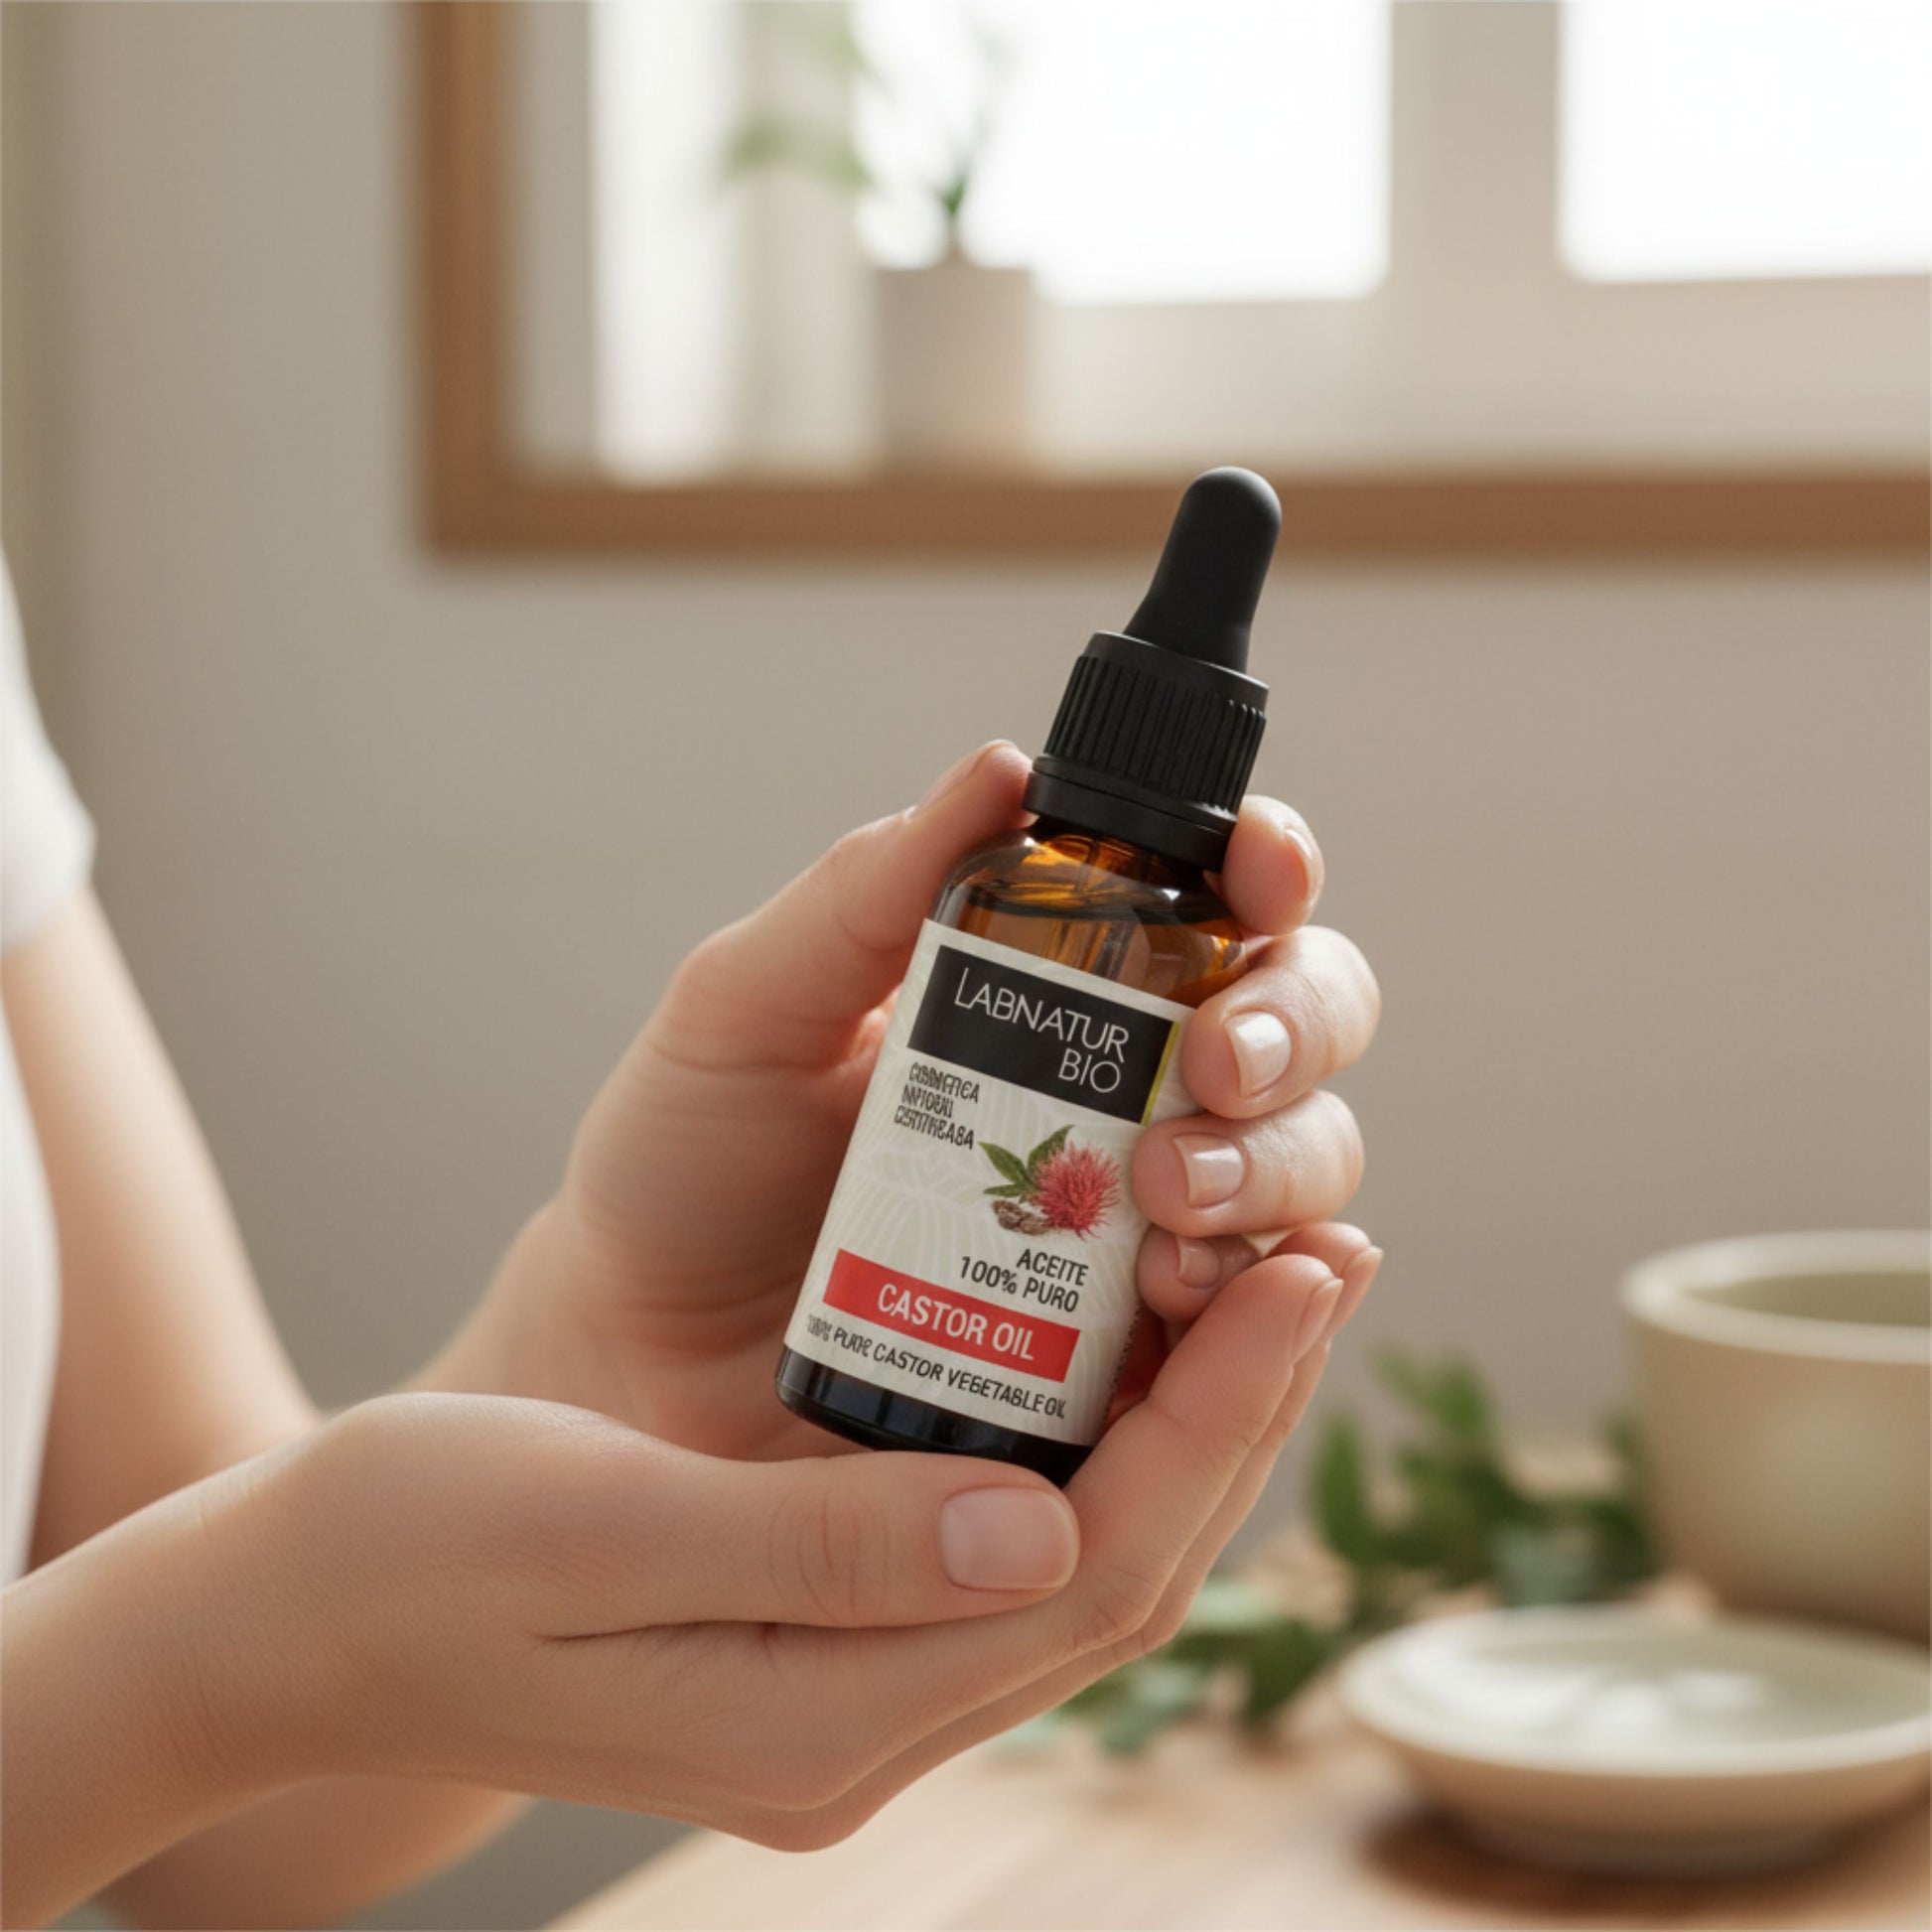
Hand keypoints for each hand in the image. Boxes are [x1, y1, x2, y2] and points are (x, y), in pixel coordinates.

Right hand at [237, 1318, 1343, 1846]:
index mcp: (815, 1717)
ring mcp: (849, 1680)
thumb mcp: (601, 1526)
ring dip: (1182, 1419)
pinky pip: (1008, 1528)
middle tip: (1323, 1253)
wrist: (298, 1611)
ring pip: (1080, 1552)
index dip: (1217, 1426)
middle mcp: (862, 1720)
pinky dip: (1089, 1429)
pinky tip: (1124, 1335)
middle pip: (1116, 1571)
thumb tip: (1043, 1522)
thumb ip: (823, 1544)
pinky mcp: (827, 1618)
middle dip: (1237, 1413)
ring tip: (1261, 1274)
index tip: (1301, 1278)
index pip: (1088, 1579)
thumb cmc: (418, 1549)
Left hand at [428, 743, 1381, 1457]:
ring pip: (1301, 1180)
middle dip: (1286, 1035)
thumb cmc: (682, 1162)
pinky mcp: (1129, 1373)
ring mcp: (1141, 1236)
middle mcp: (1127, 1100)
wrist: (632, 1347)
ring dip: (1274, 1173)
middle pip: (1299, 1037)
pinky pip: (1250, 1344)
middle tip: (1204, 1071)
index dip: (1267, 869)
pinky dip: (1265, 1316)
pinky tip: (1205, 1295)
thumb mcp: (747, 1009)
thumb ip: (864, 892)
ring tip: (1169, 1200)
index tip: (1259, 873)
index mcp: (1053, 989)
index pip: (1215, 903)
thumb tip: (1003, 771)